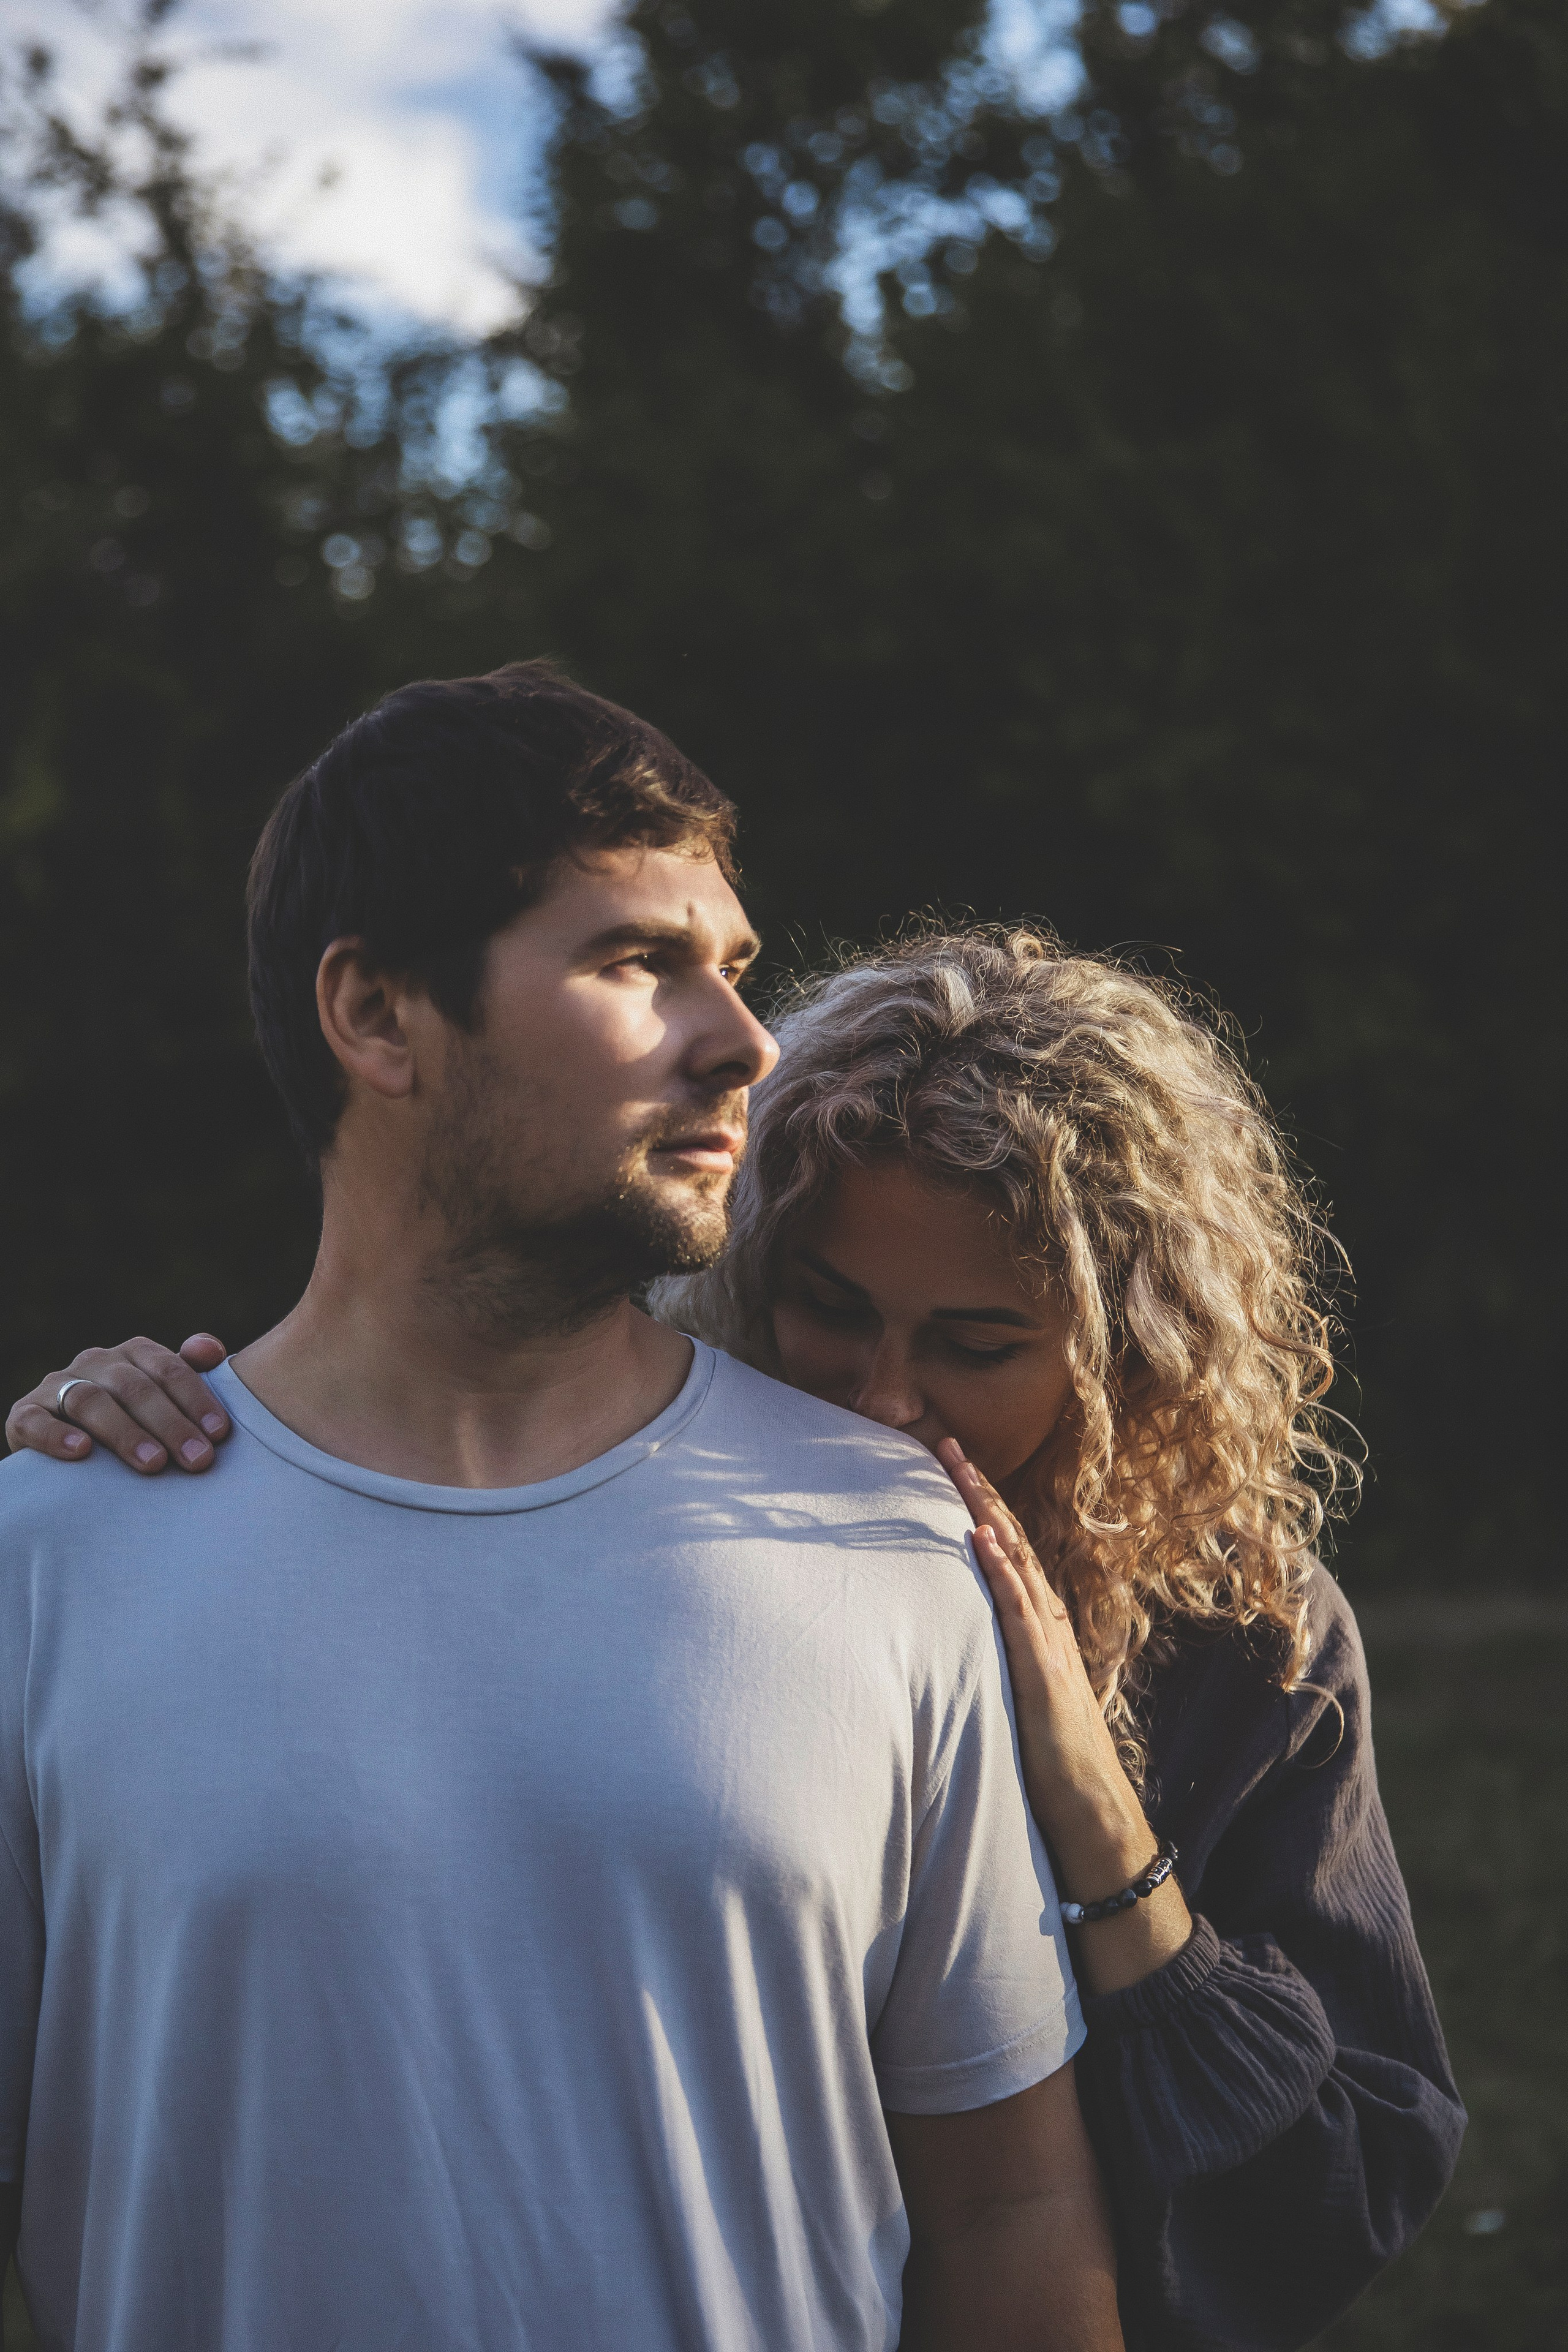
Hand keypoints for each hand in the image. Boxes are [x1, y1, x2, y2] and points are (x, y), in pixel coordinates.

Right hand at [5, 1334, 229, 1474]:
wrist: (63, 1446)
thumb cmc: (130, 1423)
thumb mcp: (160, 1398)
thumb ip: (187, 1373)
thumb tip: (213, 1350)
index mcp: (132, 1355)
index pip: (168, 1369)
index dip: (196, 1399)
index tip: (219, 1434)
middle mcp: (94, 1363)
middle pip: (134, 1387)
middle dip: (170, 1424)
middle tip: (197, 1459)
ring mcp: (56, 1387)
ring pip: (90, 1401)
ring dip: (124, 1433)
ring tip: (153, 1464)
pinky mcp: (24, 1416)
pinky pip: (36, 1421)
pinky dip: (57, 1436)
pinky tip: (82, 1453)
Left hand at [938, 1439, 1152, 1870]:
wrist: (1089, 1810)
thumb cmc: (1051, 1760)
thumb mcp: (1020, 1693)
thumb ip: (1004, 1657)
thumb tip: (972, 1632)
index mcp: (1039, 1626)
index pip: (1006, 1551)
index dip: (979, 1507)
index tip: (949, 1464)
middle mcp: (1046, 1623)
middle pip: (1009, 1541)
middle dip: (976, 1489)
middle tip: (943, 1440)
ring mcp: (1047, 1644)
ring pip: (1015, 1563)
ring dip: (986, 1512)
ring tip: (957, 1467)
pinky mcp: (1042, 1672)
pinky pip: (1020, 1613)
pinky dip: (1003, 1573)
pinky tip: (983, 1541)